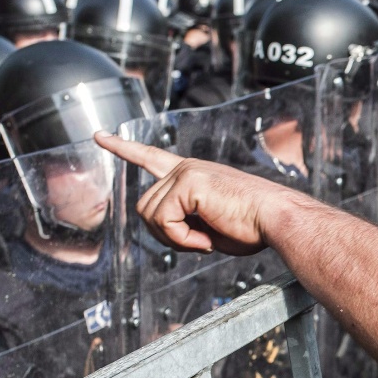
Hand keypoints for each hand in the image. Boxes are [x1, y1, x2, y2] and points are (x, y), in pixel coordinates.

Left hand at [94, 131, 292, 255]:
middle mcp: (186, 167)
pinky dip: (182, 239)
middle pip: (145, 207)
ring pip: (150, 215)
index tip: (100, 135)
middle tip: (200, 241)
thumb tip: (168, 229)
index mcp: (193, 174)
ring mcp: (186, 172)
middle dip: (166, 234)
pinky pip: (164, 221)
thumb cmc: (254, 226)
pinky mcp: (188, 183)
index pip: (150, 156)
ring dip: (176, 238)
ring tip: (206, 238)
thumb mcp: (211, 224)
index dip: (123, 148)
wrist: (277, 219)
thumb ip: (185, 219)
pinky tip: (206, 238)